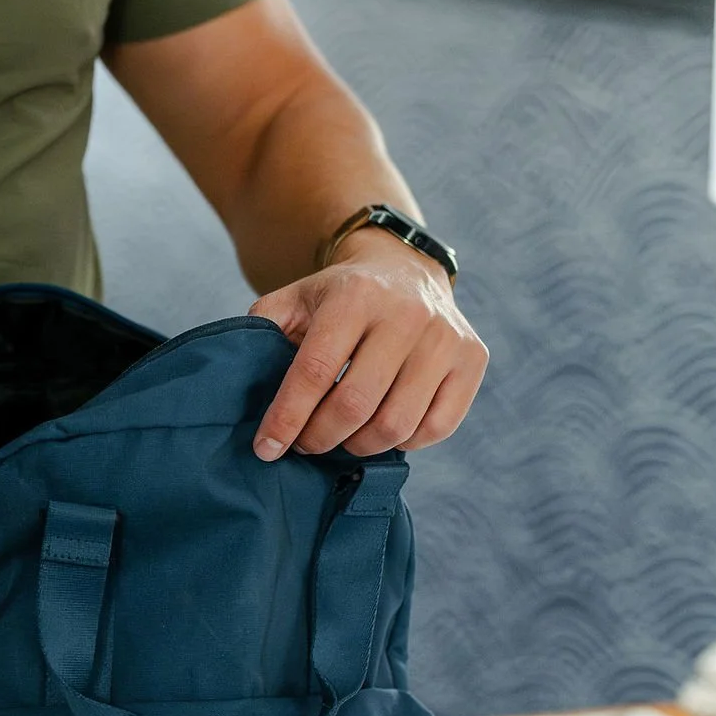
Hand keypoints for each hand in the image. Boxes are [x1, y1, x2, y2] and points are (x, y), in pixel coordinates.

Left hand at [249, 235, 487, 462]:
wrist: (404, 267)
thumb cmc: (340, 296)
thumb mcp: (295, 298)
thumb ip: (262, 331)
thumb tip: (243, 382)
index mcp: (355, 296)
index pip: (315, 371)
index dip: (287, 417)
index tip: (266, 447)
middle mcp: (407, 314)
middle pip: (356, 404)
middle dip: (320, 437)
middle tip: (305, 444)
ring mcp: (445, 337)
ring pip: (396, 424)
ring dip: (359, 445)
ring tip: (340, 439)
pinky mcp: (473, 358)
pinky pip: (436, 427)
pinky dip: (404, 442)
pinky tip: (380, 429)